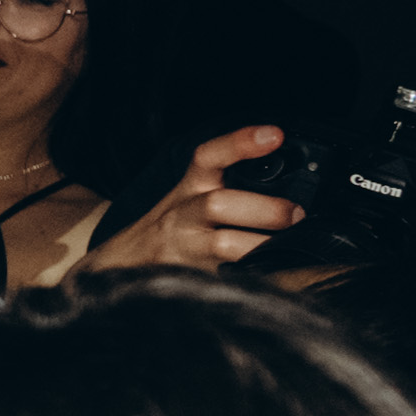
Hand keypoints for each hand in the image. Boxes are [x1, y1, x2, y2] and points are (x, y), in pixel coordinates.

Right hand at [84, 123, 300, 270]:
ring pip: (221, 246)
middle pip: (218, 204)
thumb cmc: (171, 229)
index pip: (208, 157)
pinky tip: (270, 274)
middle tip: (296, 215)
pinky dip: (252, 277)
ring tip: (289, 248)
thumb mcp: (192, 197)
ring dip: (262, 246)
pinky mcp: (188, 280)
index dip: (240, 143)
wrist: (120, 265)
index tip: (275, 135)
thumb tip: (295, 192)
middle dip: (264, 210)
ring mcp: (182, 251)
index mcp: (188, 189)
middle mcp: (182, 217)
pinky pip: (225, 279)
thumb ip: (232, 186)